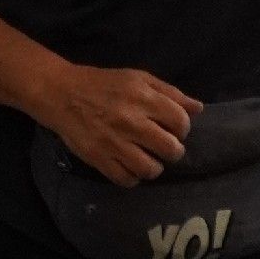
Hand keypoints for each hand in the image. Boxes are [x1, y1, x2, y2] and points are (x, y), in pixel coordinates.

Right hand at [29, 60, 200, 186]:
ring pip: (150, 169)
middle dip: (173, 150)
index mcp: (142, 97)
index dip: (182, 128)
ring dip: (154, 167)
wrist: (61, 94)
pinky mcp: (99, 159)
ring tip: (148, 159)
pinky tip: (131, 167)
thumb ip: (170, 92)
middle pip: (170, 149)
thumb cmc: (103, 84)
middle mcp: (130, 121)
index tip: (174, 129)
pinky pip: (126, 180)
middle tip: (164, 146)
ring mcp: (114, 142)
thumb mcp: (138, 78)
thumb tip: (198, 108)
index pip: (180, 121)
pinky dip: (133, 177)